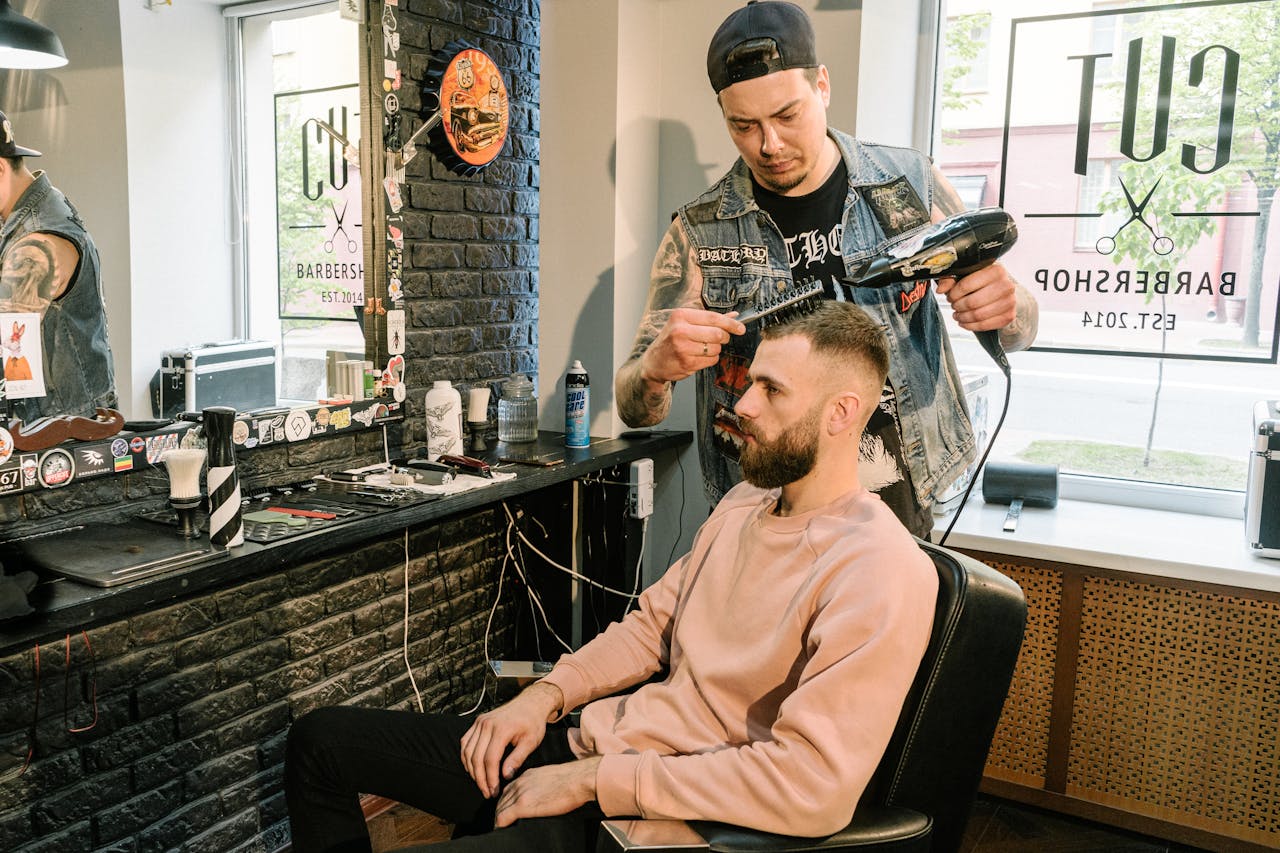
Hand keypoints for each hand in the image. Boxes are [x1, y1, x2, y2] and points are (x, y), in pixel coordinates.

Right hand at [460, 681, 562, 797]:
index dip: (490, 778)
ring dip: (472, 770)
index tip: (494, 792)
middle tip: (487, 792)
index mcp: (501, 729)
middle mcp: (486, 724)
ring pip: (468, 751)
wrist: (530, 703)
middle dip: (480, 779)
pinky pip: (465, 742)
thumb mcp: (531, 741)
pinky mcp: (477, 722)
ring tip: (481, 784)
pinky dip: (466, 758)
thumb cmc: (533, 723)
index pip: (490, 759)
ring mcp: (480, 722)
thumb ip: (517, 758)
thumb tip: (505, 776)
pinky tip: (473, 769)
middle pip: (476, 758)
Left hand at [494, 756, 601, 827]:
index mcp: (528, 775)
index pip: (509, 790)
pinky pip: (503, 817)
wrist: (579, 779)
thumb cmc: (573, 780)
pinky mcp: (523, 806)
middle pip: (502, 799)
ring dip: (498, 819)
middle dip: (500, 811)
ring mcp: (520, 794)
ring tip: (501, 828)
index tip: (507, 811)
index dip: (506, 802)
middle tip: (502, 822)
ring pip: (500, 808)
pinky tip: (501, 830)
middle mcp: (521, 783)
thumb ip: (542, 785)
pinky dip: (499, 824)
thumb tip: (544, 795)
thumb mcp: (552, 777)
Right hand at [639, 308, 744, 386]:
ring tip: (703, 348)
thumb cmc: (671, 340)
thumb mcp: (686, 324)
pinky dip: (710, 359)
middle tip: (722, 339)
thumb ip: (709, 320)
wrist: (653, 362)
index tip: (741, 328)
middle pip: (718, 334)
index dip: (731, 324)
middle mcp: (680, 330)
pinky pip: (711, 360)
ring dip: (716, 350)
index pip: (714, 318)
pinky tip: (699, 357)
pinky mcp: (686, 363)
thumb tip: (735, 316)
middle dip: (724, 338)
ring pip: (716, 349)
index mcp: (681, 316)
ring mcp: (683, 348)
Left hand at [934, 261, 1016, 331]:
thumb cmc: (982, 281)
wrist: (1003, 290)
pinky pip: (985, 325)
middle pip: (973, 302)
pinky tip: (964, 322)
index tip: (949, 296)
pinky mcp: (1009, 316)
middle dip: (958, 306)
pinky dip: (970, 326)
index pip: (966, 285)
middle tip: (954, 306)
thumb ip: (950, 279)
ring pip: (978, 315)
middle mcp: (1006, 285)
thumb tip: (941, 290)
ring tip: (957, 315)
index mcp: (996, 270)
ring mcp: (1010, 301)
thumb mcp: (966, 274)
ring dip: (963, 317)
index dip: (953, 294)